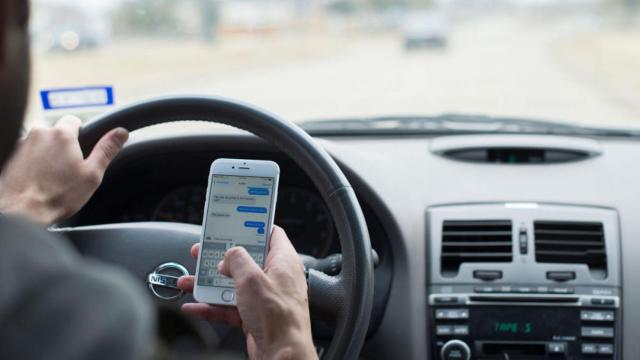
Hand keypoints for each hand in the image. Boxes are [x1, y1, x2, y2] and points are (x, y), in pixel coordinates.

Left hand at [0, 116, 127, 224]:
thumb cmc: (58, 196)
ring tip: (49, 178)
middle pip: (55, 133)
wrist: (20, 212)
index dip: (80, 135)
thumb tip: (121, 132)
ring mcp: (20, 143)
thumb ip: (107, 150)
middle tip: (67, 169)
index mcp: (62, 135)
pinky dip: (30, 163)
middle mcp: (39, 133)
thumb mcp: (92, 174)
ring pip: (39, 143)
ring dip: (45, 154)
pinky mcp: (9, 155)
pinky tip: (35, 180)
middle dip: (62, 147)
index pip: (74, 120)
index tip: (80, 151)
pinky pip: (24, 154)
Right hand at [177, 226, 316, 359]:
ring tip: (189, 280)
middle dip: (221, 257)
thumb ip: (237, 260)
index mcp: (283, 261)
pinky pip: (229, 307)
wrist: (282, 354)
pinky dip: (211, 306)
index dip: (252, 226)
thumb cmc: (278, 317)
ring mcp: (265, 298)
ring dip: (209, 284)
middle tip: (203, 251)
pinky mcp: (255, 316)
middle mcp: (276, 277)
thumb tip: (230, 254)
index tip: (235, 221)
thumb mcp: (251, 279)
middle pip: (245, 260)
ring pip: (233, 285)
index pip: (271, 233)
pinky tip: (195, 306)